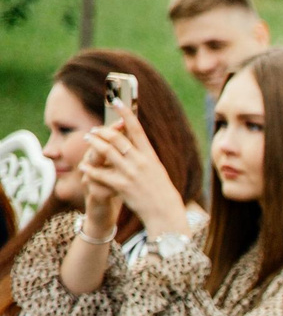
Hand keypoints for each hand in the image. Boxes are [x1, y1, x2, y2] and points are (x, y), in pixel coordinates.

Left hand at [78, 120, 189, 237]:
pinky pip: (101, 174)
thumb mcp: (157, 170)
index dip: (125, 114)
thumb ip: (144, 156)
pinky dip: (91, 170)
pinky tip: (84, 167)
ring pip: (106, 152)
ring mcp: (131, 173)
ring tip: (88, 139)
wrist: (165, 213)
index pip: (136, 129)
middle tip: (94, 130)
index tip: (115, 101)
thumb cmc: (162, 192)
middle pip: (117, 138)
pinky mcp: (122, 186)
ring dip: (94, 143)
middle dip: (102, 131)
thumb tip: (133, 141)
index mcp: (150, 156)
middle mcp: (140, 162)